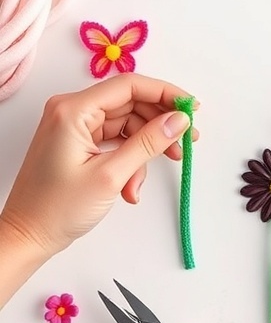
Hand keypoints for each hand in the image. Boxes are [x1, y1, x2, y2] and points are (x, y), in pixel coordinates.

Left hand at [0, 74, 196, 257]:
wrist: (27, 237)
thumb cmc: (57, 209)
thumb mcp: (111, 175)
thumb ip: (148, 144)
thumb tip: (179, 120)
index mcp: (73, 110)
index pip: (129, 86)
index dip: (164, 93)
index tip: (191, 107)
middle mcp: (72, 110)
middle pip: (129, 104)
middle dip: (158, 125)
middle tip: (187, 142)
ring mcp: (74, 126)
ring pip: (125, 125)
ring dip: (143, 150)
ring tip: (144, 182)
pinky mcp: (77, 142)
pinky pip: (114, 140)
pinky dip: (128, 160)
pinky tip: (131, 187)